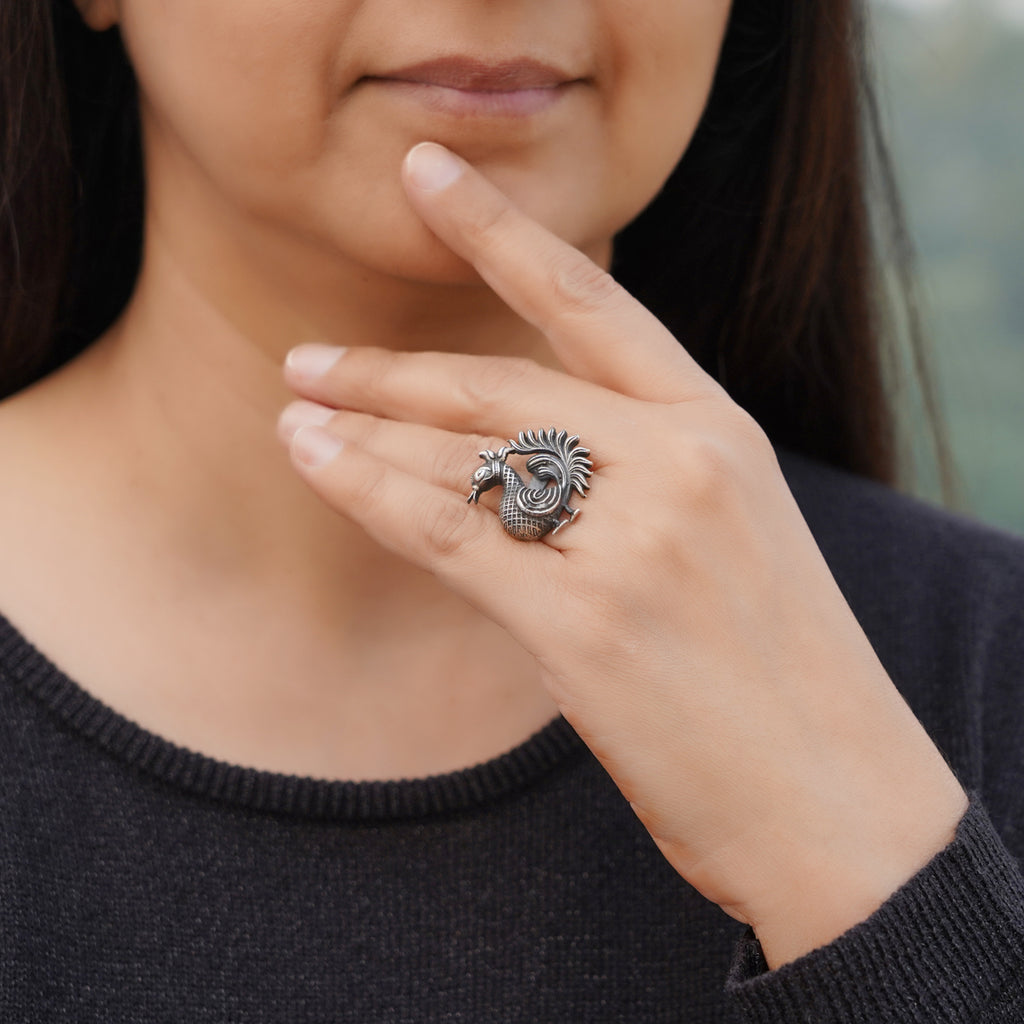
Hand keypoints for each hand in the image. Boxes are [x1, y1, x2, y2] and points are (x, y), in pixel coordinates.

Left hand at [279, 142, 966, 966]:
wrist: (838, 802)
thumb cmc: (779, 676)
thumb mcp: (728, 539)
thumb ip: (637, 478)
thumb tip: (509, 459)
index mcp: (721, 431)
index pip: (593, 302)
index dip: (502, 232)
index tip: (430, 177)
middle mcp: (681, 462)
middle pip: (500, 383)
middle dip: (390, 369)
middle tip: (309, 361)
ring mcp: (636, 538)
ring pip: (462, 454)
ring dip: (364, 430)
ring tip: (295, 413)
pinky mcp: (586, 620)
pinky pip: (447, 527)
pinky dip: (368, 489)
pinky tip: (316, 460)